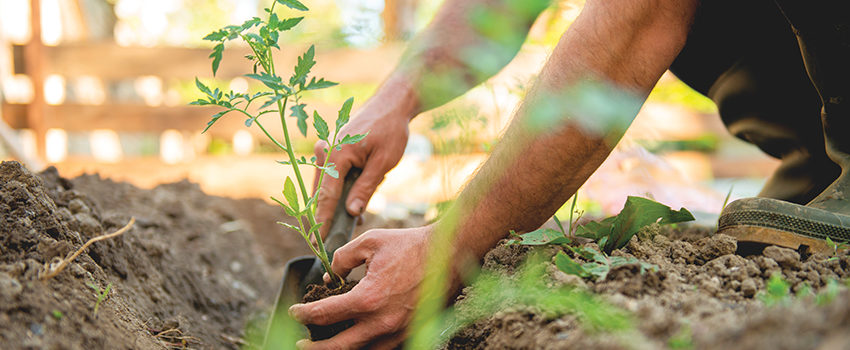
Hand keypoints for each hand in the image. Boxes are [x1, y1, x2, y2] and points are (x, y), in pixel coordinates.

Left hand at [289, 226, 430, 348]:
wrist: (450, 253)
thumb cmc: (410, 245)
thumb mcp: (370, 241)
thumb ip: (343, 258)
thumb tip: (330, 275)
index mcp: (368, 299)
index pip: (325, 314)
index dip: (304, 314)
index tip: (295, 311)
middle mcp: (382, 322)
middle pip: (338, 346)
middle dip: (313, 347)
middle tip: (299, 343)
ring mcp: (398, 332)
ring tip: (325, 345)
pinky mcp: (410, 333)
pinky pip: (383, 349)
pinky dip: (365, 348)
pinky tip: (356, 341)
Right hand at [313, 98, 411, 237]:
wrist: (391, 104)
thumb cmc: (390, 130)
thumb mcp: (383, 163)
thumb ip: (366, 188)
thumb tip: (351, 213)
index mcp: (336, 155)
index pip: (326, 196)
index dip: (322, 222)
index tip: (317, 243)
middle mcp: (324, 152)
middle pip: (321, 193)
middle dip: (326, 217)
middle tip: (329, 240)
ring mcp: (325, 150)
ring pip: (325, 187)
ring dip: (334, 205)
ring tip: (348, 223)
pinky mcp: (330, 151)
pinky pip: (330, 178)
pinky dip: (338, 192)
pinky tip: (353, 206)